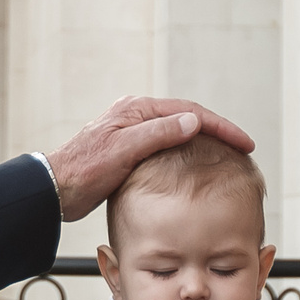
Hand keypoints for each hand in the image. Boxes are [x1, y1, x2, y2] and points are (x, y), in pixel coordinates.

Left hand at [46, 97, 255, 222]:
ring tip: (227, 155)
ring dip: (204, 141)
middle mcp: (137, 116)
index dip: (221, 127)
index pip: (190, 112)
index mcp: (137, 110)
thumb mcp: (123, 151)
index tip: (245, 142)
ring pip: (178, 133)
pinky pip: (167, 146)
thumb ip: (158, 134)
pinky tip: (196, 167)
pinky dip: (187, 153)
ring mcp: (133, 133)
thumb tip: (193, 121)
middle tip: (243, 148)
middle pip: (187, 119)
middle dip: (217, 131)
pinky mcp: (129, 151)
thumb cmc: (84, 170)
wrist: (55, 189)